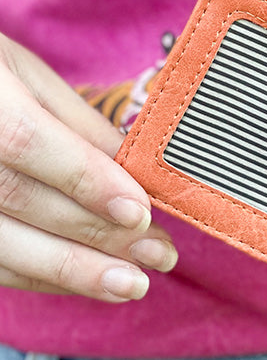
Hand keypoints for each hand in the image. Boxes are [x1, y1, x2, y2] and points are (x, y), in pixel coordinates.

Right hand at [0, 33, 176, 300]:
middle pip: (19, 200)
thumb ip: (78, 123)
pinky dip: (40, 276)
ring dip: (72, 271)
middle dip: (95, 234)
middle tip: (159, 253)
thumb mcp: (27, 75)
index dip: (85, 179)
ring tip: (133, 284)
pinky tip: (86, 281)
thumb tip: (137, 169)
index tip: (139, 211)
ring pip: (1, 245)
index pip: (28, 142)